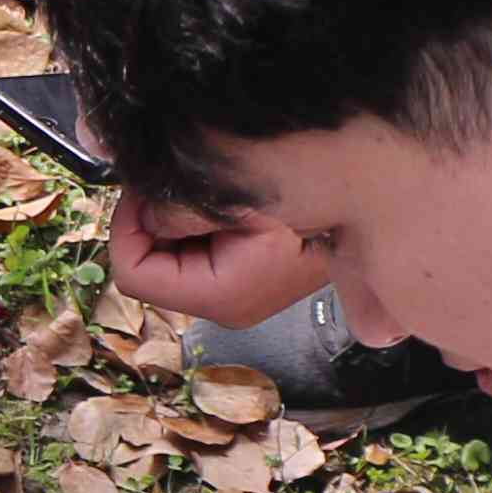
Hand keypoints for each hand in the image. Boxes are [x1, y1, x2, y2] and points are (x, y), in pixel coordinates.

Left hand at [107, 195, 322, 329]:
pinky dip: (190, 229)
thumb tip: (143, 212)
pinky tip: (213, 205)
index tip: (137, 189)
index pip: (135, 275)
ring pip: (169, 263)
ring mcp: (232, 301)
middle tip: (162, 182)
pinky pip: (193, 259)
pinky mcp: (241, 285)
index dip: (124, 229)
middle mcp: (222, 310)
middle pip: (149, 270)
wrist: (367, 208)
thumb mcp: (238, 198)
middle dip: (147, 224)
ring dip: (169, 224)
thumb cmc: (313, 200)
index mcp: (218, 296)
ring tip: (195, 192)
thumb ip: (179, 209)